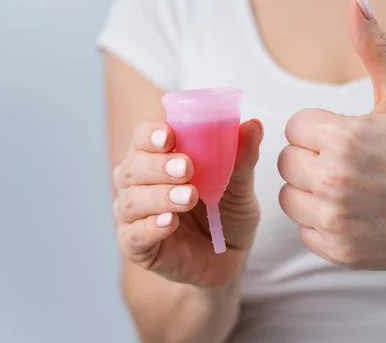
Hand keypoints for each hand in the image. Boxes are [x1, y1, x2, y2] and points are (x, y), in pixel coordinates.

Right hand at [113, 119, 262, 285]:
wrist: (229, 258)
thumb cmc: (227, 213)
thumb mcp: (240, 185)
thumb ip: (242, 157)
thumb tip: (254, 126)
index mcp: (158, 157)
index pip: (143, 138)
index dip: (151, 134)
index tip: (170, 137)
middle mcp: (138, 183)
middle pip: (132, 167)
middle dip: (158, 165)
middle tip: (187, 168)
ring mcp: (134, 215)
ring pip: (131, 200)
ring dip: (159, 196)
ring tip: (189, 197)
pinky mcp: (137, 246)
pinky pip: (133, 235)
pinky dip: (150, 226)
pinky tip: (169, 222)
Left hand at [277, 0, 385, 270]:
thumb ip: (375, 48)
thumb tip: (357, 0)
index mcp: (344, 137)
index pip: (295, 126)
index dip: (320, 129)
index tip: (349, 136)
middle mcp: (334, 181)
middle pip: (287, 161)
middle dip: (313, 157)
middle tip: (350, 161)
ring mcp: (335, 221)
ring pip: (289, 196)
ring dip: (311, 190)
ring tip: (348, 186)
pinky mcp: (339, 252)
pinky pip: (303, 230)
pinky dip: (320, 223)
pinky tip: (351, 213)